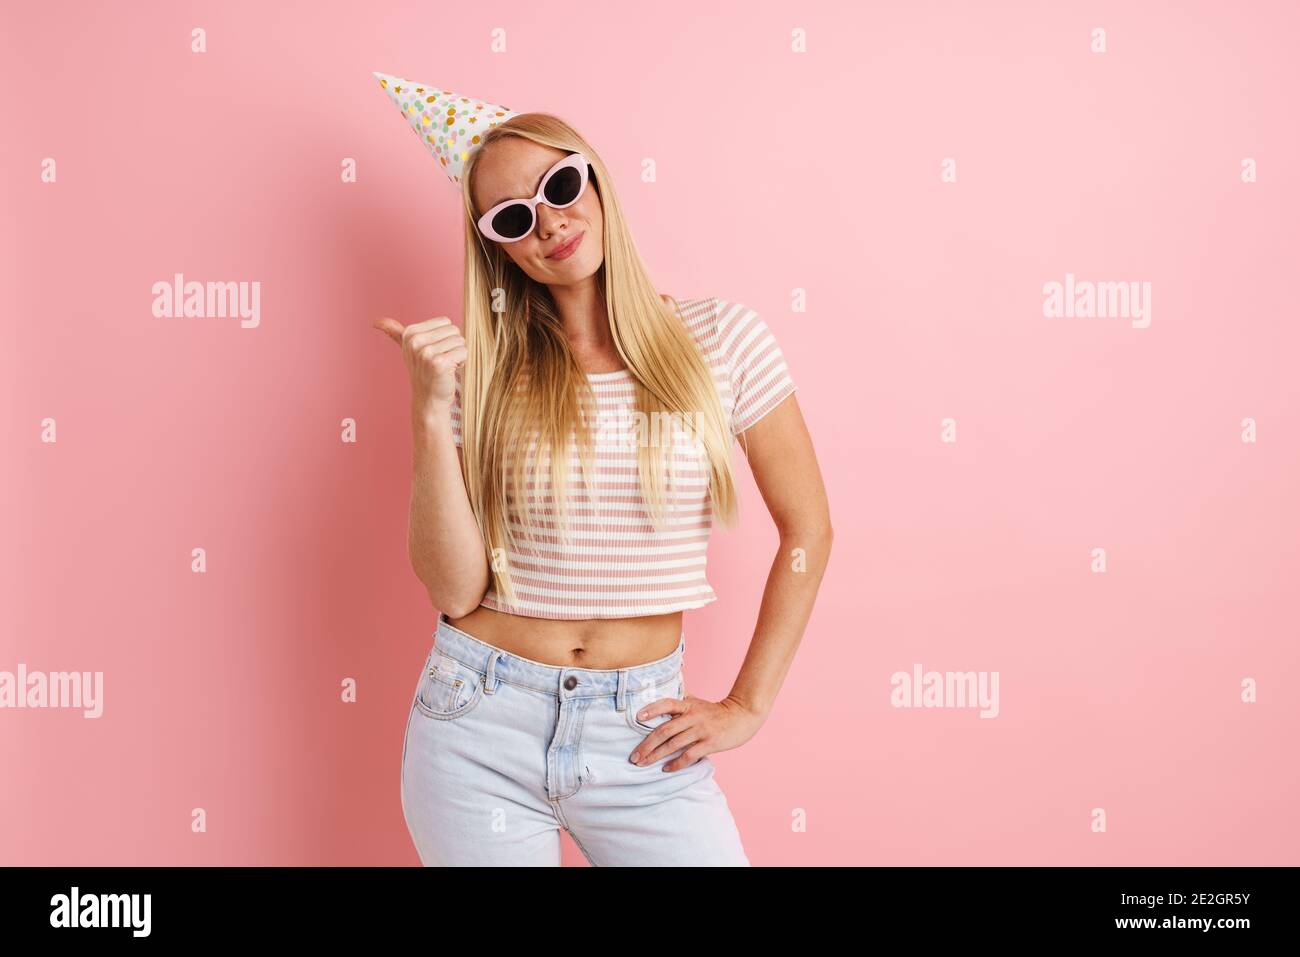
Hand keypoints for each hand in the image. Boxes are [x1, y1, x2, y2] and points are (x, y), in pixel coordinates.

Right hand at [372, 315, 466, 419]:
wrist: (429, 398)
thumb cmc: (423, 371)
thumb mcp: (407, 349)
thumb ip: (395, 332)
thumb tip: (375, 321)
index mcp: (410, 333)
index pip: (446, 322)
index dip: (445, 337)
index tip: (435, 351)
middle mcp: (416, 342)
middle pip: (454, 330)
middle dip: (453, 345)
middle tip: (441, 360)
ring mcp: (426, 353)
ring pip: (460, 341)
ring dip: (458, 355)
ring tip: (445, 366)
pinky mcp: (439, 363)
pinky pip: (463, 352)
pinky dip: (462, 362)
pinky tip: (450, 371)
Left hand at [629, 692, 765, 772]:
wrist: (742, 716)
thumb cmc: (716, 711)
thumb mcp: (698, 702)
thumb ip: (681, 701)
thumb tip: (663, 696)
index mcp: (688, 705)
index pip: (667, 703)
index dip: (652, 709)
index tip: (637, 717)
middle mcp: (693, 716)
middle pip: (665, 730)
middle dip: (647, 745)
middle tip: (634, 756)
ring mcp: (701, 730)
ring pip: (674, 744)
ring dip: (656, 756)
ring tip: (643, 763)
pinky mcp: (710, 743)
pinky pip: (689, 755)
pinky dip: (676, 763)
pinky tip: (666, 769)